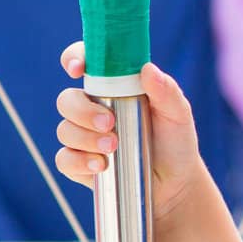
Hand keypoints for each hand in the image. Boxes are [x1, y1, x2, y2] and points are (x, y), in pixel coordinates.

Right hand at [55, 42, 204, 222]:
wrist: (175, 183)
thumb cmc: (176, 142)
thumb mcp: (178, 115)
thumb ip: (166, 91)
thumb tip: (147, 68)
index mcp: (114, 88)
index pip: (86, 64)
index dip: (75, 58)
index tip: (78, 69)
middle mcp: (94, 109)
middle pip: (67, 100)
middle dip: (83, 111)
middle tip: (109, 123)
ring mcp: (84, 136)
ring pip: (64, 130)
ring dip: (86, 138)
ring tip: (114, 147)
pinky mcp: (79, 163)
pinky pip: (64, 159)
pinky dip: (79, 161)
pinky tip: (101, 166)